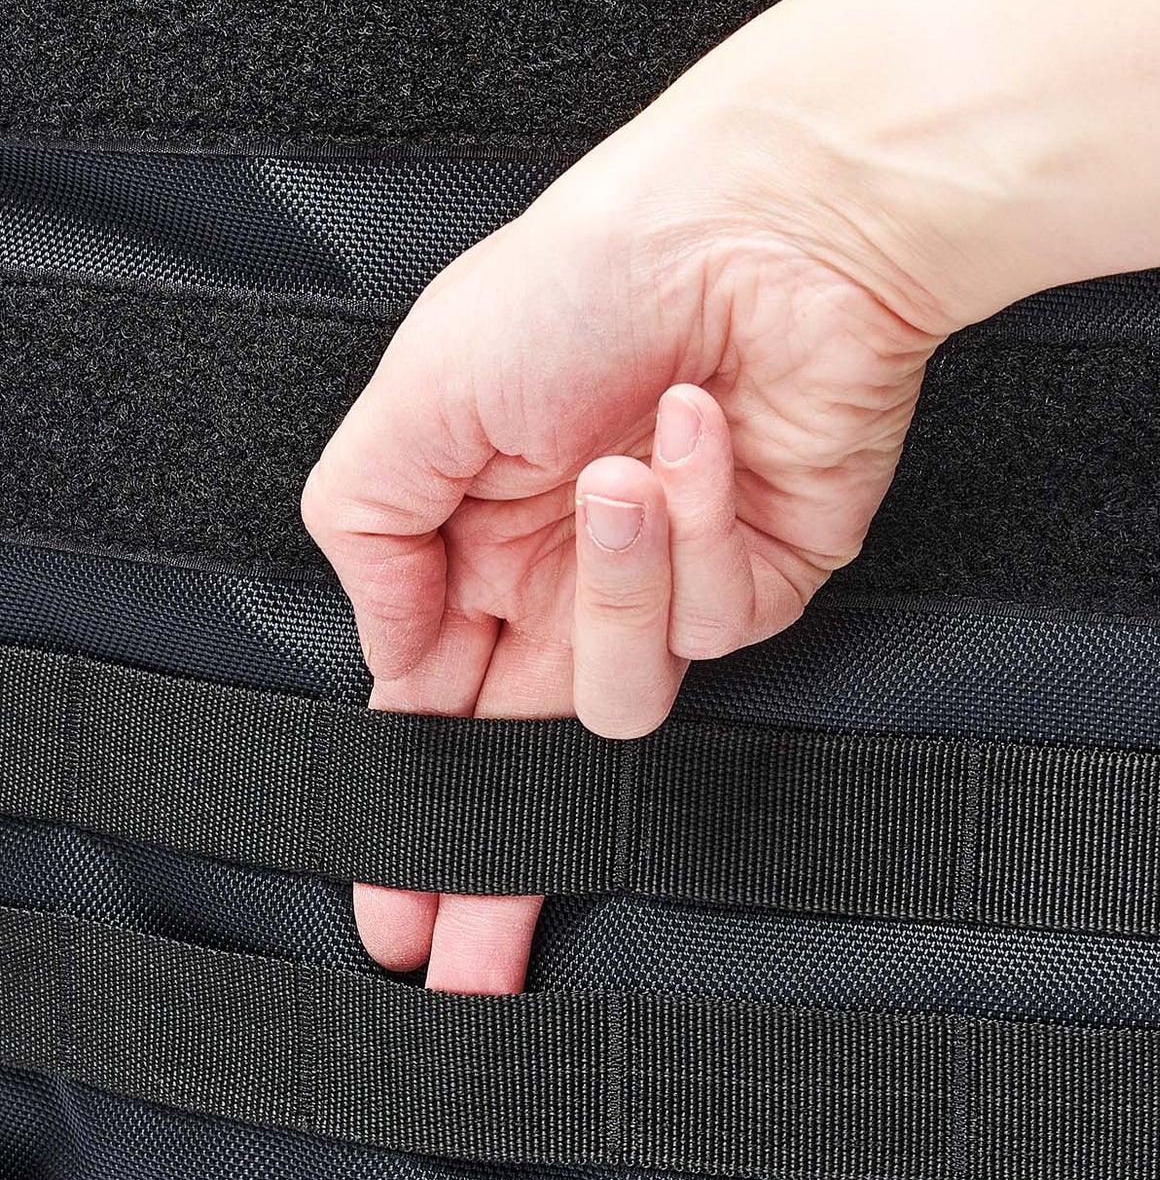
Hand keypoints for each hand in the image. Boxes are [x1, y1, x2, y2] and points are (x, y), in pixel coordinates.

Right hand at [302, 109, 950, 993]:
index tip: (397, 909)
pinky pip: (711, 617)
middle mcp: (575, 578)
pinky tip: (698, 426)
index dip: (422, 814)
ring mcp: (672, 585)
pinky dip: (696, 517)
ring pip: (624, 694)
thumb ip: (373, 539)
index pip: (442, 712)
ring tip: (619, 466)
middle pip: (535, 767)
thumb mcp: (421, 395)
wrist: (762, 223)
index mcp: (483, 539)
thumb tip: (387, 660)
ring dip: (613, 579)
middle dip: (501, 865)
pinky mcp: (766, 577)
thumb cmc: (592, 274)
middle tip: (466, 956)